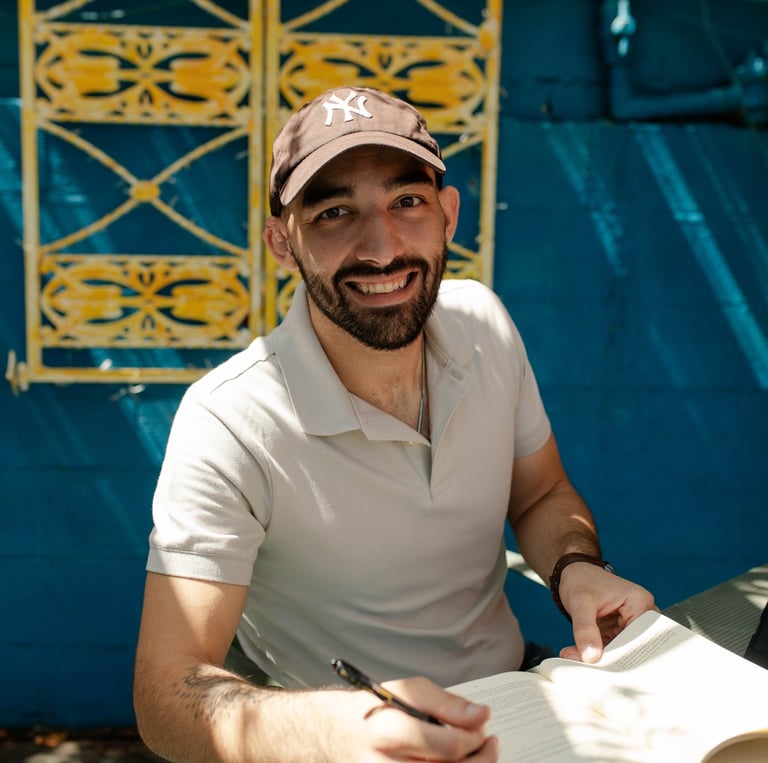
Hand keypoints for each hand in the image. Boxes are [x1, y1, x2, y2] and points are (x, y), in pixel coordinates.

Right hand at [329, 676, 497, 760]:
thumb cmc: (374, 711)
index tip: (481, 724)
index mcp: (388, 731)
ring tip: (478, 753)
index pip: (446, 746)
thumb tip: (481, 714)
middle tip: (488, 741)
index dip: (473, 736)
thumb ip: (445, 703)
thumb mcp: (405, 691)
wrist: (341, 736)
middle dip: (481, 757)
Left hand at [556, 563, 656, 662]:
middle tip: (589, 667)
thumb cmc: (580, 580)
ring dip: (602, 659)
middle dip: (612, 660)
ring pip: (622, 652)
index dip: (623, 655)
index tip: (605, 668)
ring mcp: (631, 624)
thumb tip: (590, 656)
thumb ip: (585, 629)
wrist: (572, 574)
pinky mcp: (620, 632)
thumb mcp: (580, 602)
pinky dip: (597, 654)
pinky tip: (579, 656)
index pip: (639, 638)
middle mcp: (641, 614)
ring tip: (578, 660)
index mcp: (640, 602)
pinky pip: (613, 650)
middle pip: (633, 647)